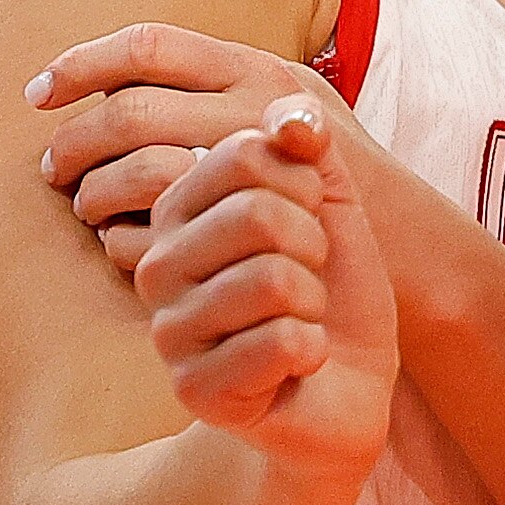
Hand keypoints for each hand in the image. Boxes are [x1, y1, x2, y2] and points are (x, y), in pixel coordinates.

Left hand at [33, 26, 338, 279]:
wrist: (409, 244)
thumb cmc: (331, 176)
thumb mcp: (290, 107)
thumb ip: (225, 89)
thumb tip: (125, 78)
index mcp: (255, 68)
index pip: (150, 46)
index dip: (84, 63)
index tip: (38, 91)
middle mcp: (257, 103)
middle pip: (132, 109)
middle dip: (76, 140)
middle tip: (51, 168)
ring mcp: (258, 163)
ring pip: (137, 170)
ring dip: (94, 192)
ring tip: (83, 208)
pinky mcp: (254, 222)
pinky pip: (164, 227)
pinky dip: (126, 240)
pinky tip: (119, 246)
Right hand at [135, 95, 398, 479]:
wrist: (346, 383)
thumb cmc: (332, 285)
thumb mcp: (331, 201)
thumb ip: (309, 146)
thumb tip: (293, 115)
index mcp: (180, 209)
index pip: (243, 151)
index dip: (304, 183)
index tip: (307, 217)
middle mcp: (159, 265)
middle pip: (257, 212)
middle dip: (312, 244)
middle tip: (309, 275)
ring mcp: (169, 330)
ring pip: (272, 279)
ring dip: (313, 301)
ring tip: (301, 318)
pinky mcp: (193, 389)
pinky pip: (281, 342)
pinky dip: (312, 349)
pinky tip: (297, 363)